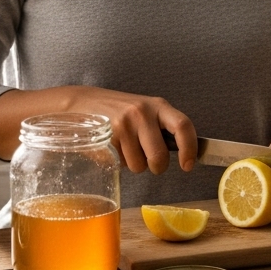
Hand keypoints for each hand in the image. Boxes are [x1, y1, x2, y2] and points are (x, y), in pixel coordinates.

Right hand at [0, 85, 196, 172]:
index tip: (188, 165)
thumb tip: (186, 154)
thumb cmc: (119, 111)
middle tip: (150, 163)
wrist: (81, 102)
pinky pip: (120, 164)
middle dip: (156, 167)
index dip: (189, 149)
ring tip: (124, 148)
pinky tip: (112, 148)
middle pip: (159, 156)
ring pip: (139, 165)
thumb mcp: (145, 112)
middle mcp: (142, 112)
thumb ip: (163, 128)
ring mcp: (123, 124)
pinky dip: (118, 163)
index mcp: (158, 105)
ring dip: (133, 165)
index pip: (184, 126)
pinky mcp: (105, 137)